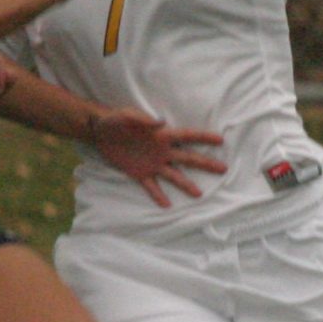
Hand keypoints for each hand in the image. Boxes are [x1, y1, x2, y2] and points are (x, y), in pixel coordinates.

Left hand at [90, 108, 225, 206]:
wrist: (99, 133)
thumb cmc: (114, 120)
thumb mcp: (126, 116)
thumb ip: (142, 119)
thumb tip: (161, 121)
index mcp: (161, 135)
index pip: (187, 136)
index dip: (203, 137)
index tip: (220, 140)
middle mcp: (162, 151)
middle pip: (187, 158)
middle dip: (205, 163)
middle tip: (223, 169)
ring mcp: (152, 164)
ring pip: (173, 176)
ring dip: (186, 184)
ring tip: (198, 194)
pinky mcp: (139, 174)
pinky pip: (151, 187)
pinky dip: (158, 196)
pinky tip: (167, 205)